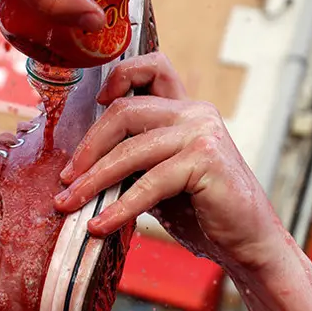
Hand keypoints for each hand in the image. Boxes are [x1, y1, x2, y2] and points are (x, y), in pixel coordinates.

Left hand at [53, 53, 285, 271]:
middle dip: (88, 147)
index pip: (153, 68)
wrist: (246, 242)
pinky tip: (101, 224)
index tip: (93, 102)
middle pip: (125, 111)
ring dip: (93, 180)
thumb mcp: (160, 181)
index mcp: (186, 110)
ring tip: (69, 204)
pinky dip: (120, 206)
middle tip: (65, 179)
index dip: (120, 75)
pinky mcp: (205, 160)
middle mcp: (195, 113)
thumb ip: (132, 165)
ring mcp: (201, 133)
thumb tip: (79, 172)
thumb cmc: (203, 213)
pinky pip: (149, 182)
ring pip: (131, 148)